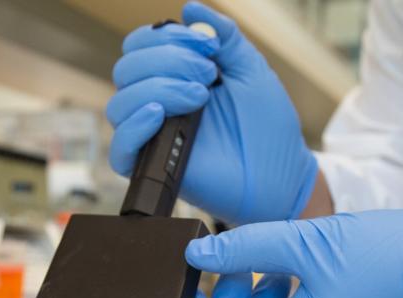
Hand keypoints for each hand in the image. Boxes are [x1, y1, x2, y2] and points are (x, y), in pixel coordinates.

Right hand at [107, 1, 317, 224]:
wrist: (282, 176)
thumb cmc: (269, 128)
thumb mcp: (251, 70)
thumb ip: (225, 36)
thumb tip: (190, 7)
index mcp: (174, 78)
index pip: (141, 47)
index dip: (167, 37)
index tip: (209, 46)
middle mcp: (158, 104)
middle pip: (127, 69)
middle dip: (168, 60)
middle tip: (209, 74)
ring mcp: (155, 136)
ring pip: (120, 102)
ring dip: (159, 88)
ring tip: (200, 97)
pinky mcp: (155, 167)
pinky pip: (120, 149)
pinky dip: (135, 126)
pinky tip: (162, 114)